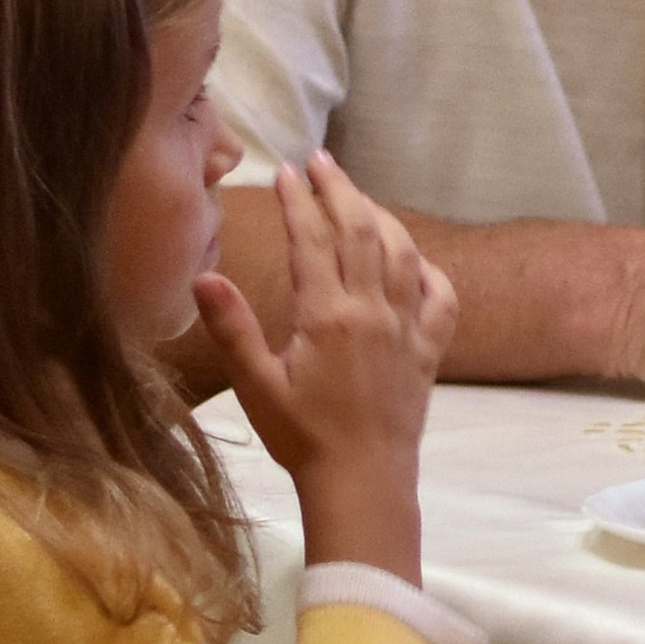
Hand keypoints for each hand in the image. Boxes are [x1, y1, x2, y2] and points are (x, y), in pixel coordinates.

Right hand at [191, 155, 456, 576]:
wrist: (363, 482)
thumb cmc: (303, 438)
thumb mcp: (256, 385)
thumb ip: (232, 328)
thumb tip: (203, 276)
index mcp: (327, 316)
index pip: (312, 240)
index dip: (298, 201)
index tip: (285, 172)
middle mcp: (373, 311)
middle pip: (361, 230)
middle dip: (340, 189)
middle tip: (321, 161)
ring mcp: (406, 328)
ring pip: (402, 253)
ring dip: (381, 216)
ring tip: (359, 197)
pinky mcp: (428, 351)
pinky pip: (441, 297)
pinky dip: (430, 269)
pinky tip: (416, 260)